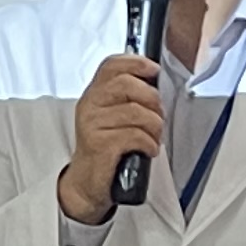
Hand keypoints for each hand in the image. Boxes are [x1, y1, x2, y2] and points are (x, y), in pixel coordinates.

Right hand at [57, 53, 162, 223]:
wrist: (88, 182)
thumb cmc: (106, 148)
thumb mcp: (112, 117)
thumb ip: (128, 97)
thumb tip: (155, 83)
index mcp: (93, 94)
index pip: (111, 66)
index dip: (136, 63)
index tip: (154, 70)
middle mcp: (89, 105)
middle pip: (126, 84)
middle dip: (152, 99)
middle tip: (158, 114)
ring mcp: (92, 124)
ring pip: (136, 112)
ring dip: (155, 126)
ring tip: (154, 136)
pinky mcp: (100, 144)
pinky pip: (136, 135)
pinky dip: (150, 143)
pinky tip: (149, 149)